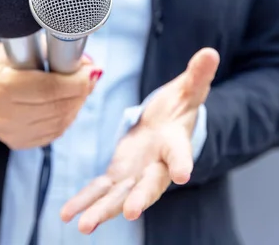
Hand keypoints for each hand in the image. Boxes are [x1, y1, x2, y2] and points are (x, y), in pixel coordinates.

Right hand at [0, 42, 101, 149]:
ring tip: (78, 89)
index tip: (90, 70)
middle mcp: (5, 114)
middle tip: (89, 77)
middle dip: (81, 92)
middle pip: (59, 107)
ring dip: (76, 105)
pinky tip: (66, 104)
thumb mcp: (20, 51)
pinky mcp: (18, 142)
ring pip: (61, 122)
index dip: (78, 81)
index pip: (52, 88)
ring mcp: (10, 132)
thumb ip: (54, 55)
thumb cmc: (0, 65)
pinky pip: (54, 132)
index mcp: (3, 86)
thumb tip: (90, 67)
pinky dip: (66, 118)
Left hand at [60, 48, 219, 233]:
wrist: (166, 126)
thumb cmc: (178, 108)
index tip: (183, 175)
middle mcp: (157, 166)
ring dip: (102, 210)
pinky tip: (67, 216)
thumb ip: (197, 76)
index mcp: (174, 144)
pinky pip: (100, 190)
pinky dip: (85, 201)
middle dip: (139, 198)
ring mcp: (137, 174)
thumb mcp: (188, 90)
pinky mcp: (119, 174)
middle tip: (130, 213)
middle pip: (149, 185)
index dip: (182, 162)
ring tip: (83, 226)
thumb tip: (210, 52)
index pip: (180, 153)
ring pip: (120, 195)